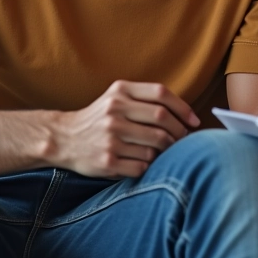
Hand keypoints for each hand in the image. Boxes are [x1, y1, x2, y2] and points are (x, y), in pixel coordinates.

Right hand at [49, 80, 200, 178]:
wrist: (64, 138)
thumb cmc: (99, 117)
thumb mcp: (118, 96)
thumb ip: (146, 98)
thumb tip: (184, 114)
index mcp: (121, 91)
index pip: (161, 94)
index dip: (182, 107)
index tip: (194, 121)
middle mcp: (115, 111)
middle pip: (162, 119)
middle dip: (179, 131)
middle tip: (183, 139)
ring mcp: (111, 137)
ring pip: (155, 145)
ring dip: (166, 150)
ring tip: (167, 151)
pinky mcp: (107, 160)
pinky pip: (142, 165)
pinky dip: (150, 165)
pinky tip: (147, 162)